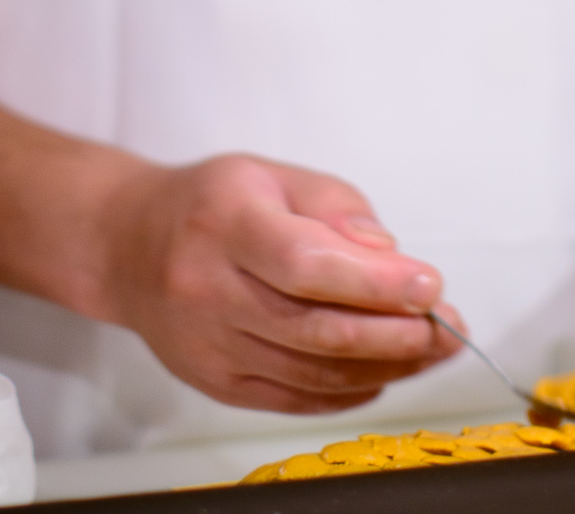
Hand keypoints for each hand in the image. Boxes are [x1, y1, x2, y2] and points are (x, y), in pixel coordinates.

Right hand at [94, 153, 461, 412]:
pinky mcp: (215, 383)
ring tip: (431, 348)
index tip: (429, 285)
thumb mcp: (274, 176)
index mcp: (227, 225)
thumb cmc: (212, 205)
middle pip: (316, 329)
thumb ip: (338, 209)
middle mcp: (209, 290)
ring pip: (313, 372)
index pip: (306, 265)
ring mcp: (209, 345)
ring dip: (386, 366)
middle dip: (396, 334)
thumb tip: (390, 260)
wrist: (128, 247)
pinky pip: (296, 397)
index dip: (374, 283)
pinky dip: (350, 390)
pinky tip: (383, 370)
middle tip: (446, 326)